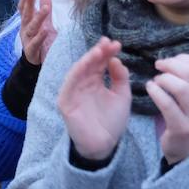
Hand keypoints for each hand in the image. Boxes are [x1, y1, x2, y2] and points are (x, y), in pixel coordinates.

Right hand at [18, 0, 56, 65]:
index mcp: (27, 22)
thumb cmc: (41, 41)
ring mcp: (27, 40)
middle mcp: (25, 30)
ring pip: (31, 27)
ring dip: (38, 17)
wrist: (37, 63)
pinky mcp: (32, 51)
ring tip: (46, 8)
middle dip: (29, 3)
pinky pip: (35, 43)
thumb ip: (44, 8)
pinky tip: (45, 30)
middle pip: (26, 15)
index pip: (24, 8)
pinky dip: (40, 36)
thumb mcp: (44, 22)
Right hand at [58, 37, 131, 161]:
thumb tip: (115, 59)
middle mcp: (84, 83)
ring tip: (98, 51)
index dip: (107, 53)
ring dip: (87, 59)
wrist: (104, 145)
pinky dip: (76, 72)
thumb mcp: (122, 96)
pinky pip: (69, 84)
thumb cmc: (112, 121)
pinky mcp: (65, 101)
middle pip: (89, 64)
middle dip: (98, 52)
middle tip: (108, 43)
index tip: (116, 44)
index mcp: (96, 81)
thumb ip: (121, 78)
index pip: (100, 63)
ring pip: (78, 71)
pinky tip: (86, 64)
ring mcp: (73, 92)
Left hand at [147, 54, 188, 164]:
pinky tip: (150, 88)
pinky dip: (156, 92)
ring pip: (181, 87)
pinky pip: (167, 104)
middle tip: (159, 66)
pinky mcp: (183, 129)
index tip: (171, 60)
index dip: (183, 58)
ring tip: (156, 80)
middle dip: (171, 65)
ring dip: (164, 79)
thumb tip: (176, 59)